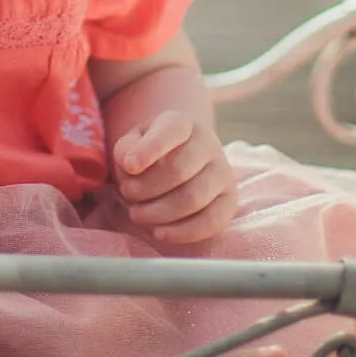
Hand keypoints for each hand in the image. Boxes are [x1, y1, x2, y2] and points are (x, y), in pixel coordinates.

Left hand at [112, 110, 238, 245]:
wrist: (180, 162)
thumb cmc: (150, 154)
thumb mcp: (133, 143)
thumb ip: (127, 150)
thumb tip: (131, 165)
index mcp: (183, 123)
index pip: (171, 131)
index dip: (150, 149)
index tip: (130, 166)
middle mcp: (209, 144)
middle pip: (179, 170)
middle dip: (147, 188)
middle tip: (127, 193)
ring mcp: (223, 173)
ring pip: (193, 198)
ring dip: (159, 212)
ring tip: (137, 214)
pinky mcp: (229, 201)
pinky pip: (211, 222)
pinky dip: (182, 232)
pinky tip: (159, 233)